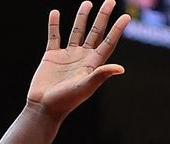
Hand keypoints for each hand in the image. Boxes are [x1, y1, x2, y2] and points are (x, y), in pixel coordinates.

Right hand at [27, 0, 130, 121]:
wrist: (43, 107)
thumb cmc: (65, 101)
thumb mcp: (85, 87)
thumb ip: (101, 75)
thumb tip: (120, 68)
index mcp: (92, 64)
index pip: (108, 43)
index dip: (117, 30)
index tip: (126, 17)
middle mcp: (81, 57)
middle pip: (95, 32)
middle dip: (102, 16)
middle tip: (110, 0)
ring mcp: (66, 56)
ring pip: (76, 32)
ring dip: (82, 17)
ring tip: (87, 3)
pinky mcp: (51, 56)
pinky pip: (54, 37)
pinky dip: (54, 25)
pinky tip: (55, 13)